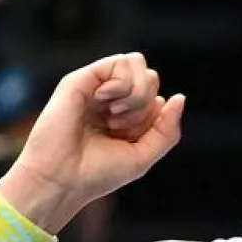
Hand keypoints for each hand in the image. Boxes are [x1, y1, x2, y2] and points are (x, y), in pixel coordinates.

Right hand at [0, 52, 185, 231]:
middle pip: (150, 77)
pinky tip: (105, 102)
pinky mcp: (81, 79)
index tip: (131, 137)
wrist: (61, 179)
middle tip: (121, 126)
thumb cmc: (97, 173)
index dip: (153, 117)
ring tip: (114, 116)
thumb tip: (180, 97)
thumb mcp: (144, 155)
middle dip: (145, 103)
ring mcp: (96, 87)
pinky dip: (122, 84)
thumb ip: (167, 129)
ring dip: (135, 94)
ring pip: (137, 64)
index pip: (156, 96)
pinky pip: (119, 62)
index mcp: (124, 115)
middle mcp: (110, 99)